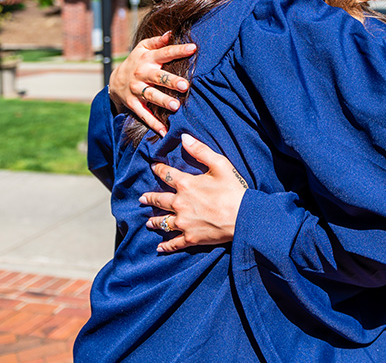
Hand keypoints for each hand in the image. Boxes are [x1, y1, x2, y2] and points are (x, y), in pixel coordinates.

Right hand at [109, 32, 196, 136]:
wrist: (115, 80)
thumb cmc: (137, 61)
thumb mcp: (143, 48)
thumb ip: (158, 41)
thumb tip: (172, 33)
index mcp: (148, 58)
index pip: (165, 53)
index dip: (179, 50)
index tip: (193, 48)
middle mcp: (142, 74)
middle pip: (158, 77)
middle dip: (171, 81)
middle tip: (185, 85)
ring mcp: (137, 90)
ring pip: (151, 96)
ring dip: (163, 101)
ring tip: (175, 106)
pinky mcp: (134, 104)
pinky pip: (144, 114)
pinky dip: (153, 123)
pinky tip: (164, 131)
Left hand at [140, 134, 248, 252]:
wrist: (243, 217)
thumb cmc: (233, 190)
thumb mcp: (220, 164)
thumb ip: (200, 150)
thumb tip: (184, 137)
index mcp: (186, 184)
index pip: (167, 174)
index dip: (159, 169)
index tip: (153, 166)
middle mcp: (180, 204)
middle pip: (160, 200)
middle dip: (150, 198)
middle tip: (142, 198)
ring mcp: (184, 222)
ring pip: (163, 222)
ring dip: (154, 221)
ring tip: (148, 222)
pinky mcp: (190, 238)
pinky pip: (173, 243)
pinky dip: (165, 246)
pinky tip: (160, 247)